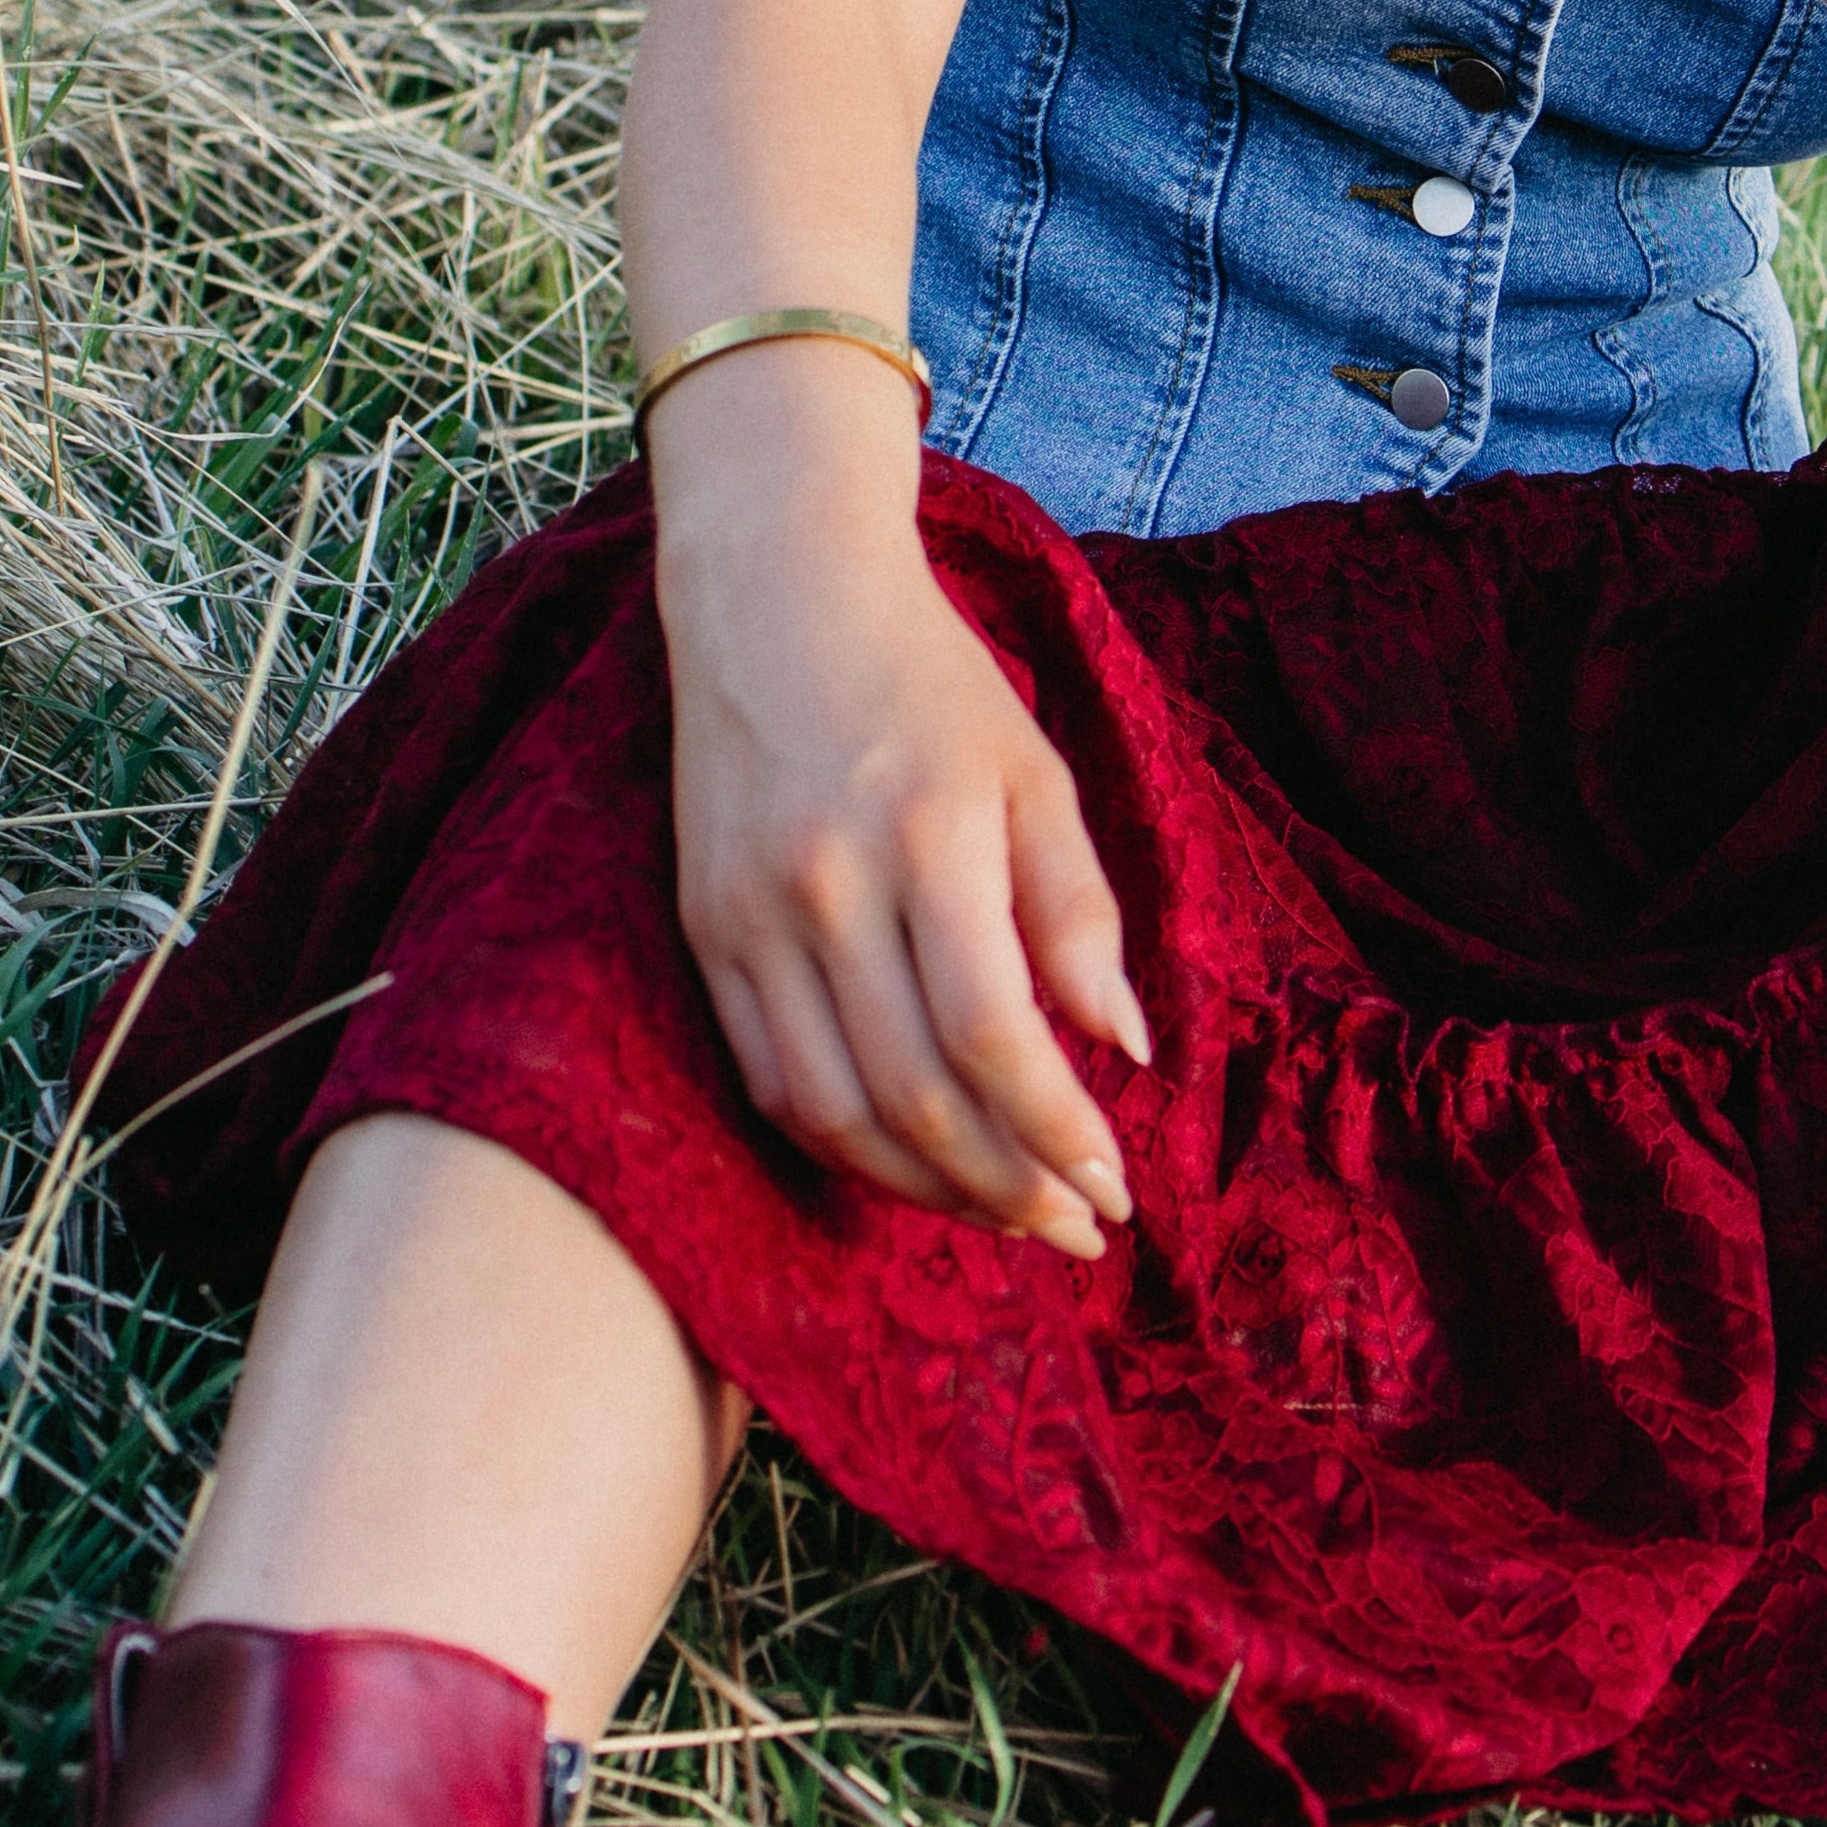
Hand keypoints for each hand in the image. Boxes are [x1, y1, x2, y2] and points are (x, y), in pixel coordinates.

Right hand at [662, 520, 1150, 1252]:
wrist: (774, 597)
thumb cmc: (931, 682)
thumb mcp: (1034, 770)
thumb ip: (1078, 910)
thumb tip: (1123, 1047)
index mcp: (930, 836)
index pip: (993, 1035)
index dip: (1057, 1132)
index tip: (1114, 1188)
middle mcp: (828, 884)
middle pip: (916, 1093)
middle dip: (1006, 1187)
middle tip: (1074, 1228)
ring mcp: (751, 914)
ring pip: (834, 1109)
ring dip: (926, 1188)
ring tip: (1004, 1215)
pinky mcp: (703, 931)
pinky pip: (768, 1078)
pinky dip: (841, 1144)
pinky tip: (908, 1164)